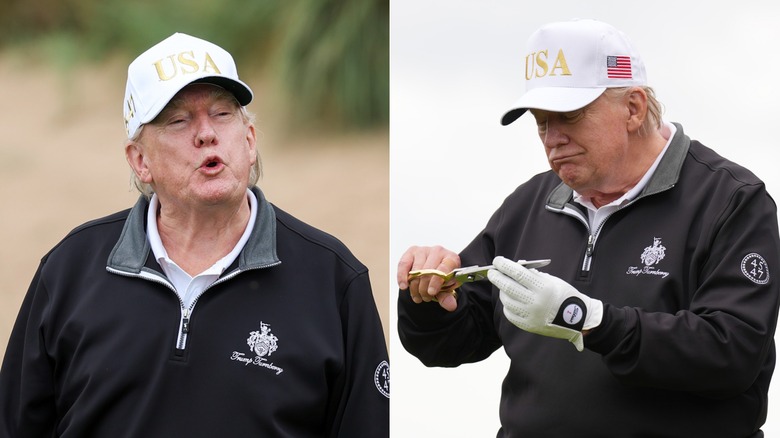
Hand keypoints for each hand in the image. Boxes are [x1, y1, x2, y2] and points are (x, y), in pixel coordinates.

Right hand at [397, 246, 460, 311]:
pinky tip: (403, 286)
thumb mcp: (448, 289)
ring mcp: (424, 250)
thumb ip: (448, 297)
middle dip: (424, 288)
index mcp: (451, 258)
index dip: (436, 281)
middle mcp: (438, 251)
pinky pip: (404, 264)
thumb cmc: (443, 279)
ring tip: (417, 296)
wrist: (435, 271)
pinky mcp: (411, 251)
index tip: (431, 292)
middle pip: (428, 270)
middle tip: (425, 298)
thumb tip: (451, 306)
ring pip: (416, 269)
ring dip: (414, 286)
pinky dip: (402, 276)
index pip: (443, 268)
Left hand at [487, 256, 602, 350]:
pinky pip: (510, 313)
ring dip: (502, 291)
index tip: (497, 260)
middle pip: (508, 287)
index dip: (504, 265)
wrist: (576, 318)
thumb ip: (532, 275)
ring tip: (504, 287)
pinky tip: (510, 300)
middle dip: (497, 277)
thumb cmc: (563, 295)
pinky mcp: (527, 325)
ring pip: (506, 300)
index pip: (517, 273)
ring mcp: (530, 315)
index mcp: (542, 288)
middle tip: (492, 272)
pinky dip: (507, 305)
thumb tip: (513, 268)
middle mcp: (535, 302)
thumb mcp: (551, 280)